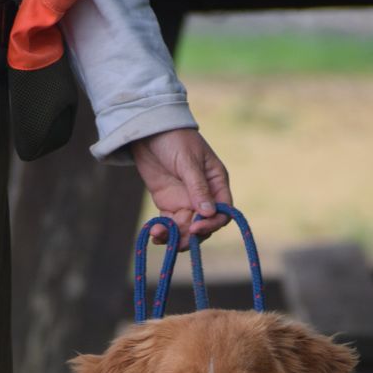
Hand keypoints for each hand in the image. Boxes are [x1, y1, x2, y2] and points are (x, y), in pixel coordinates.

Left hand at [131, 128, 231, 249]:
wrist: (149, 130)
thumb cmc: (175, 139)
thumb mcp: (188, 161)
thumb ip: (197, 187)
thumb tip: (209, 212)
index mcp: (217, 183)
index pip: (223, 212)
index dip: (211, 224)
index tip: (195, 228)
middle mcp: (204, 196)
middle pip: (203, 225)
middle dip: (190, 235)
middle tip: (175, 242)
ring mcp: (186, 201)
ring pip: (185, 228)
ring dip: (174, 236)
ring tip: (158, 237)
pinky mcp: (169, 204)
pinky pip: (169, 224)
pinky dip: (163, 231)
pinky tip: (153, 234)